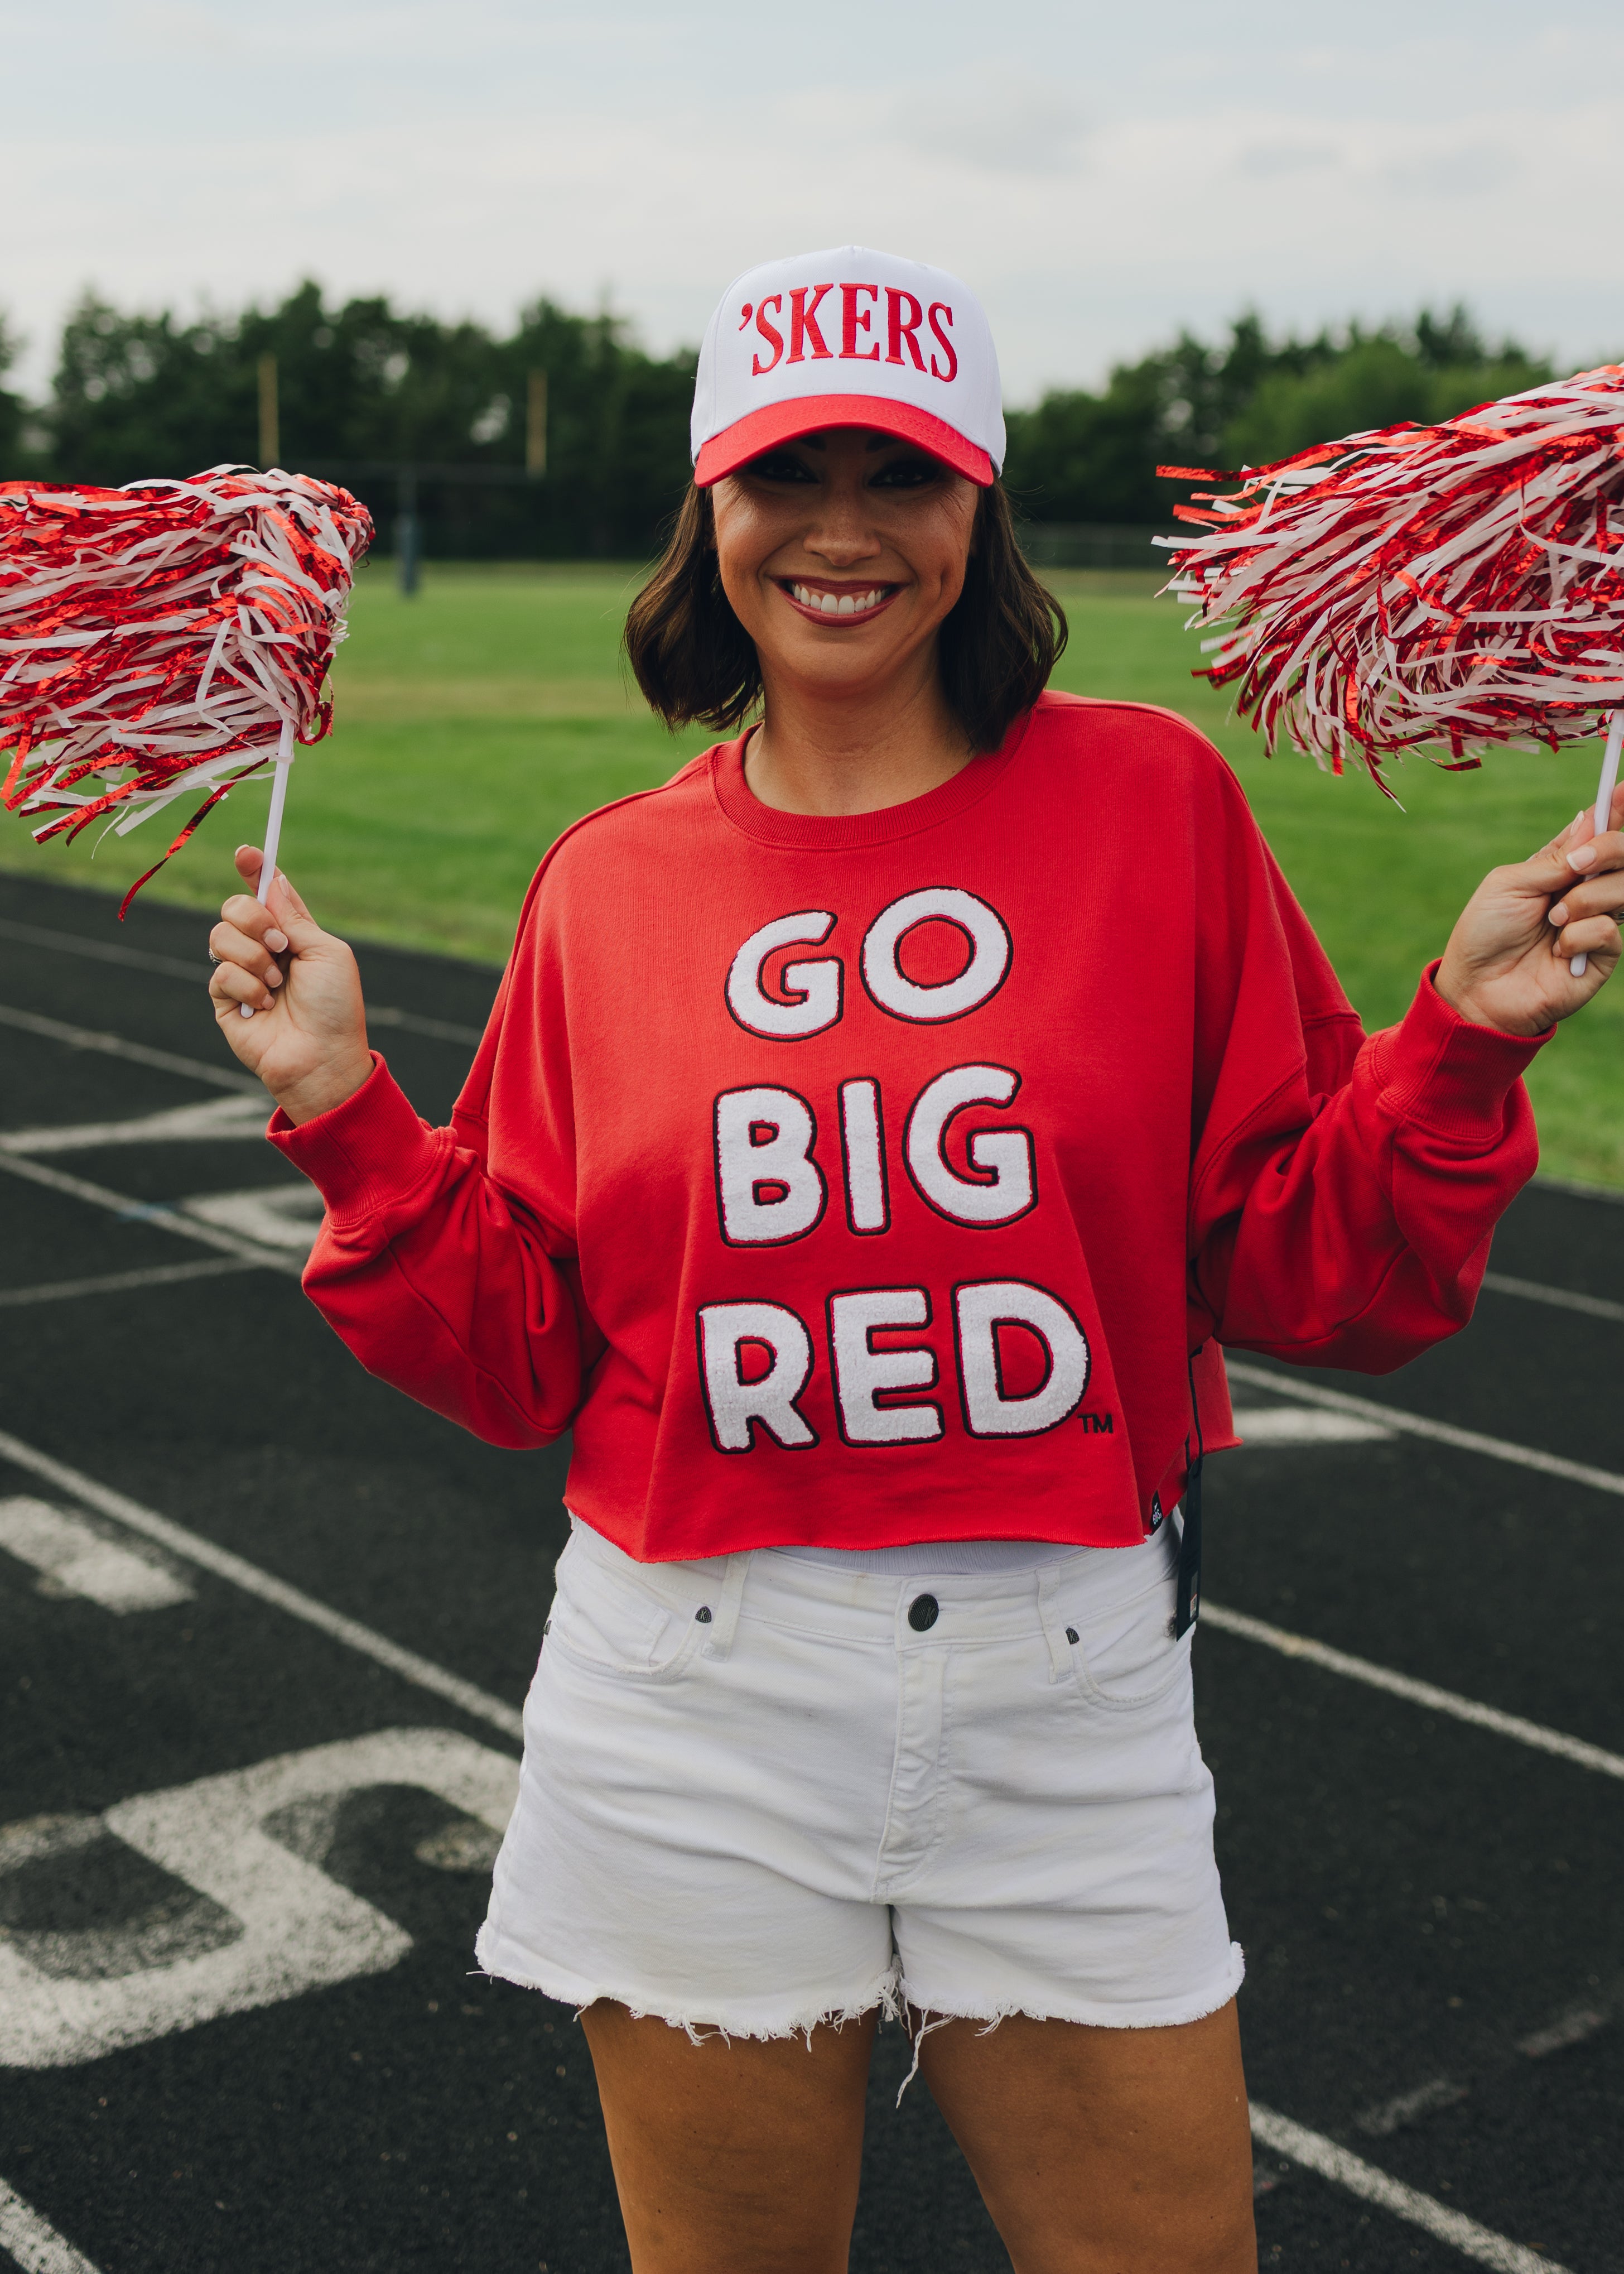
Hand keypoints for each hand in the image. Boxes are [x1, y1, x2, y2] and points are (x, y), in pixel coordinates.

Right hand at [208, 847, 373, 1123]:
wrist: (321, 1057)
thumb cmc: (335, 1008)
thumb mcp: (326, 952)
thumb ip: (295, 917)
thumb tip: (274, 880)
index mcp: (292, 934)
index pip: (266, 894)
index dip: (254, 870)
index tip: (246, 853)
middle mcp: (263, 949)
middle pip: (233, 907)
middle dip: (254, 919)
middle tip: (280, 946)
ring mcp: (241, 973)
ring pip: (220, 935)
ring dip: (253, 957)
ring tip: (277, 985)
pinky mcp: (225, 999)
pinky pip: (220, 972)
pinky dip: (247, 987)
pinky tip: (265, 1006)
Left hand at [1435, 788, 1623, 1035]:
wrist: (1477, 989)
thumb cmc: (1485, 934)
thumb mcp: (1511, 884)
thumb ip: (1556, 857)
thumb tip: (1591, 819)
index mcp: (1562, 867)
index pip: (1598, 832)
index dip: (1615, 810)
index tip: (1622, 789)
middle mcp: (1586, 890)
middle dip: (1609, 850)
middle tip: (1577, 866)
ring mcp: (1597, 921)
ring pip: (1623, 888)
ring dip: (1585, 899)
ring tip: (1552, 920)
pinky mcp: (1603, 956)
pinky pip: (1609, 930)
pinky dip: (1580, 935)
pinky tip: (1559, 951)